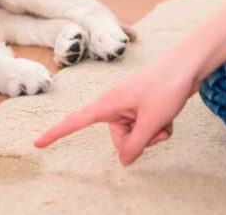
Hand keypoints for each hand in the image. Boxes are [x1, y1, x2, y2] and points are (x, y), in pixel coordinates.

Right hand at [34, 63, 195, 165]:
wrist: (188, 65)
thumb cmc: (166, 86)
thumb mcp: (151, 121)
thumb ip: (136, 145)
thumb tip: (125, 161)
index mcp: (107, 104)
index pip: (75, 121)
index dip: (56, 133)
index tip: (37, 143)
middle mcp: (114, 106)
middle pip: (119, 139)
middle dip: (139, 140)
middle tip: (156, 124)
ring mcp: (128, 107)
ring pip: (135, 136)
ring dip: (153, 133)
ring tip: (165, 116)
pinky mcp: (140, 108)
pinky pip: (145, 128)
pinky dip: (158, 127)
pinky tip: (169, 115)